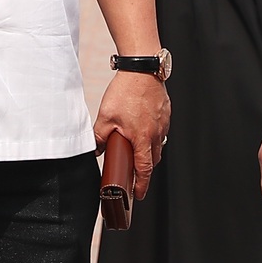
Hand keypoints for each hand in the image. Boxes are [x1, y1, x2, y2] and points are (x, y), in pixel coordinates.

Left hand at [94, 72, 170, 194]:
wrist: (142, 68)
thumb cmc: (126, 91)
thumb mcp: (105, 116)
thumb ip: (100, 136)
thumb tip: (96, 150)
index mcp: (142, 138)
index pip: (144, 170)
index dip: (142, 185)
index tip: (139, 194)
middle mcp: (156, 133)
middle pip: (153, 159)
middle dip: (144, 169)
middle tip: (135, 172)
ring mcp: (163, 123)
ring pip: (158, 145)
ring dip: (149, 151)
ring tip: (137, 149)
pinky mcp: (165, 113)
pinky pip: (161, 131)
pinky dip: (153, 135)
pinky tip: (142, 128)